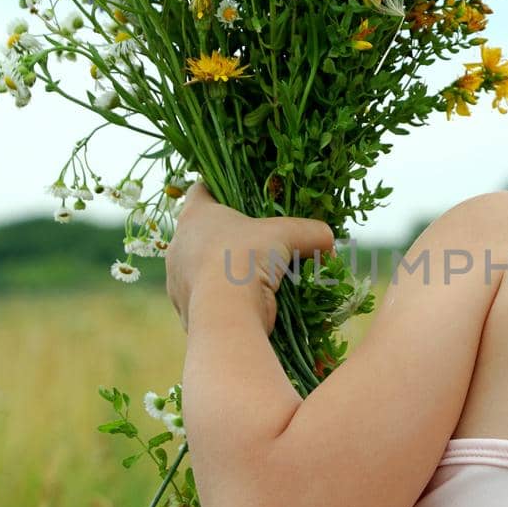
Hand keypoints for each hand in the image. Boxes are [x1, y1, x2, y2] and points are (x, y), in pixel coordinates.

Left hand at [165, 181, 336, 333]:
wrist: (225, 315)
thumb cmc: (247, 260)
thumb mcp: (288, 236)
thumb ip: (311, 232)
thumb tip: (330, 240)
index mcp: (194, 216)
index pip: (200, 191)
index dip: (220, 191)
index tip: (240, 198)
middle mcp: (179, 245)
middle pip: (203, 232)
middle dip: (229, 237)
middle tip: (256, 241)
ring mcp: (177, 280)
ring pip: (202, 268)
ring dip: (225, 271)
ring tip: (254, 277)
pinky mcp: (184, 309)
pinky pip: (206, 298)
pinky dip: (224, 299)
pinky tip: (245, 303)